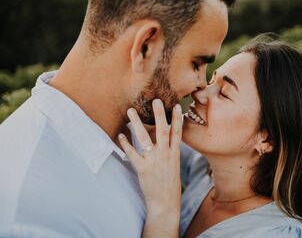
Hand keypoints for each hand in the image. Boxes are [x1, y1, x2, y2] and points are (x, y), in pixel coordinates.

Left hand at [118, 99, 182, 216]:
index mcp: (175, 155)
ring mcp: (154, 162)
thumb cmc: (169, 186)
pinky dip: (125, 144)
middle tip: (156, 100)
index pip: (177, 133)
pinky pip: (132, 153)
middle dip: (159, 115)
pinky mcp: (143, 169)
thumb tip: (163, 140)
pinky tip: (120, 135)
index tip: (176, 106)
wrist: (165, 204)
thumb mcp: (174, 167)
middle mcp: (165, 155)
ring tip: (130, 111)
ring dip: (136, 124)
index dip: (177, 119)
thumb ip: (169, 153)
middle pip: (163, 131)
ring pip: (145, 138)